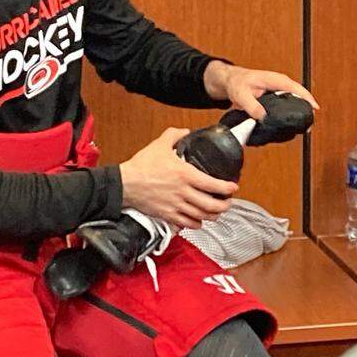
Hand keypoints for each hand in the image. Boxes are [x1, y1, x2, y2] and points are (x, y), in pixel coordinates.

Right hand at [118, 128, 237, 228]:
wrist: (124, 184)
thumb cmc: (141, 166)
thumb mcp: (159, 144)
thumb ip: (174, 135)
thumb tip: (185, 131)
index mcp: (185, 175)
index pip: (213, 185)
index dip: (227, 188)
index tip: (233, 187)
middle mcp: (183, 193)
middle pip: (211, 205)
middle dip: (224, 206)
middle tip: (228, 202)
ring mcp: (176, 206)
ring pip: (201, 217)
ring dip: (213, 216)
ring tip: (217, 213)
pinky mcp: (167, 216)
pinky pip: (187, 224)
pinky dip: (196, 224)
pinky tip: (199, 221)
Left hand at [203, 61, 318, 120]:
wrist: (233, 80)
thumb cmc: (238, 82)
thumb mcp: (241, 94)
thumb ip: (251, 106)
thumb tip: (262, 116)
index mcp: (274, 79)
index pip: (295, 87)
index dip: (306, 97)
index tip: (314, 108)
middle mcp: (280, 84)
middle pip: (299, 94)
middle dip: (307, 107)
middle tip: (309, 124)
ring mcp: (280, 90)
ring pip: (295, 99)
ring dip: (300, 110)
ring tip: (304, 126)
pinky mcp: (277, 96)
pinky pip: (289, 102)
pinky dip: (292, 110)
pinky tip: (292, 122)